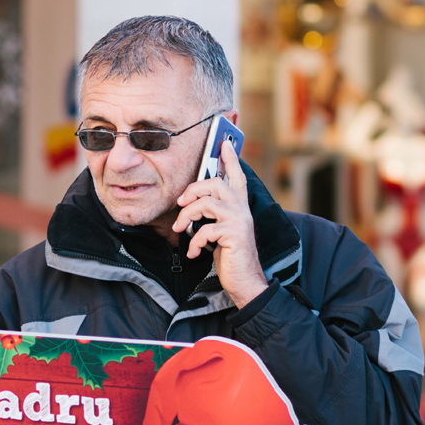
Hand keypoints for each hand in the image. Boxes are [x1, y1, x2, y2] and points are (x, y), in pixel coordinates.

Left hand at [172, 140, 267, 308]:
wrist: (245, 282)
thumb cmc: (230, 257)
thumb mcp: (220, 232)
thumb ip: (212, 216)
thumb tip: (190, 206)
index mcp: (239, 206)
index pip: (237, 176)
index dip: (231, 159)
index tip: (224, 143)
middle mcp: (242, 209)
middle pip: (214, 184)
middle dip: (192, 191)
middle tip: (180, 205)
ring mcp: (239, 220)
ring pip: (206, 203)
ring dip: (187, 217)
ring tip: (181, 231)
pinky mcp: (234, 234)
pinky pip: (206, 229)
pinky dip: (194, 242)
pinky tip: (194, 253)